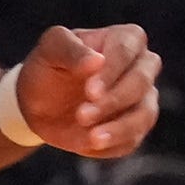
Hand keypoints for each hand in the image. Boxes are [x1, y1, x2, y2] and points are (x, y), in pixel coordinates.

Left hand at [9, 23, 162, 162]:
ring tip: (92, 138)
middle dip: (113, 101)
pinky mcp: (135, 126)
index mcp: (125, 39)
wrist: (39, 102)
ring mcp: (143, 98)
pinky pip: (133, 138)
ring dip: (119, 128)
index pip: (128, 49)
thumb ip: (70, 49)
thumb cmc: (48, 67)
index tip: (90, 91)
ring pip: (145, 114)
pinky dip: (113, 144)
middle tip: (82, 115)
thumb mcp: (49, 50)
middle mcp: (142, 66)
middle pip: (142, 82)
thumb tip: (96, 61)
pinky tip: (89, 145)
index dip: (112, 70)